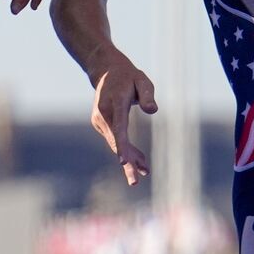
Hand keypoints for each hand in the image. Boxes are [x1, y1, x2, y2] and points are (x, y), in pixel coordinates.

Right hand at [89, 52, 157, 184]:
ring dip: (130, 157)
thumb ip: (147, 95)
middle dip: (126, 162)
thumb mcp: (142, 80)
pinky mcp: (102, 125)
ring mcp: (100, 121)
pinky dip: (127, 150)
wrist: (105, 72)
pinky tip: (140, 160)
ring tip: (145, 172)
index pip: (118, 127)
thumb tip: (153, 111)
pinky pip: (116, 140)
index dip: (121, 145)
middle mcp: (103, 115)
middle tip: (134, 182)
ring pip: (116, 144)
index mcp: (114, 103)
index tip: (123, 161)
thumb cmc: (129, 77)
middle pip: (116, 142)